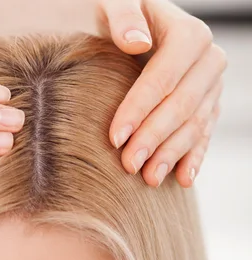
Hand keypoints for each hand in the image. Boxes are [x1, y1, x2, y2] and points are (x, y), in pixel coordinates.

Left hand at [96, 0, 225, 186]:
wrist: (138, 26)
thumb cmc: (118, 15)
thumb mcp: (113, 4)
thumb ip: (123, 16)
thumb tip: (137, 42)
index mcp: (188, 34)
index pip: (163, 77)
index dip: (139, 108)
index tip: (114, 137)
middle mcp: (208, 60)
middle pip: (181, 105)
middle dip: (154, 138)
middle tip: (129, 164)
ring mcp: (211, 85)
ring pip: (195, 124)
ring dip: (172, 154)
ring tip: (149, 178)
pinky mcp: (208, 103)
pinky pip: (204, 133)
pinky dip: (193, 157)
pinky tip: (182, 179)